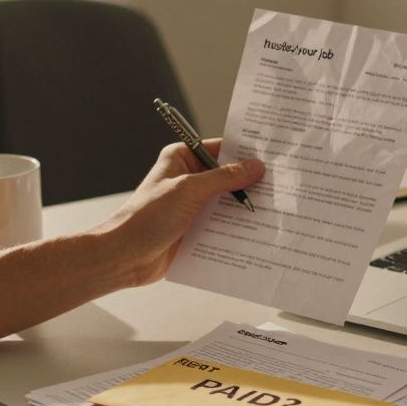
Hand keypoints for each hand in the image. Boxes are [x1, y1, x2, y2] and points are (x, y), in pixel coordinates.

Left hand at [97, 141, 263, 286]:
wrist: (125, 257)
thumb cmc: (147, 217)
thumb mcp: (189, 190)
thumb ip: (224, 178)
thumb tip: (254, 167)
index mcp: (183, 158)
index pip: (222, 148)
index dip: (246, 153)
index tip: (273, 158)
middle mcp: (189, 178)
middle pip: (228, 176)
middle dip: (251, 183)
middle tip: (281, 186)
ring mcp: (193, 204)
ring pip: (228, 202)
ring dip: (246, 208)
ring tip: (275, 210)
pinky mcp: (196, 228)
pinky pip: (223, 224)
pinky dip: (237, 228)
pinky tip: (257, 232)